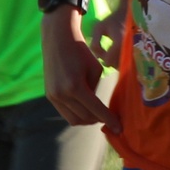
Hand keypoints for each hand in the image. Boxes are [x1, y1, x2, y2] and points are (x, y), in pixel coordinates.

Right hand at [43, 9, 116, 129]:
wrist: (58, 40)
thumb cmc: (81, 52)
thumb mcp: (95, 70)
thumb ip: (96, 90)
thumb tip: (99, 108)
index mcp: (76, 86)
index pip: (96, 110)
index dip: (109, 120)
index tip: (119, 129)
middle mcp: (62, 94)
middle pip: (85, 118)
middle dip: (99, 120)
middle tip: (110, 120)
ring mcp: (53, 96)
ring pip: (73, 119)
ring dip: (87, 120)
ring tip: (98, 115)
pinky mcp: (49, 96)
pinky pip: (65, 113)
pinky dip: (77, 114)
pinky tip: (86, 109)